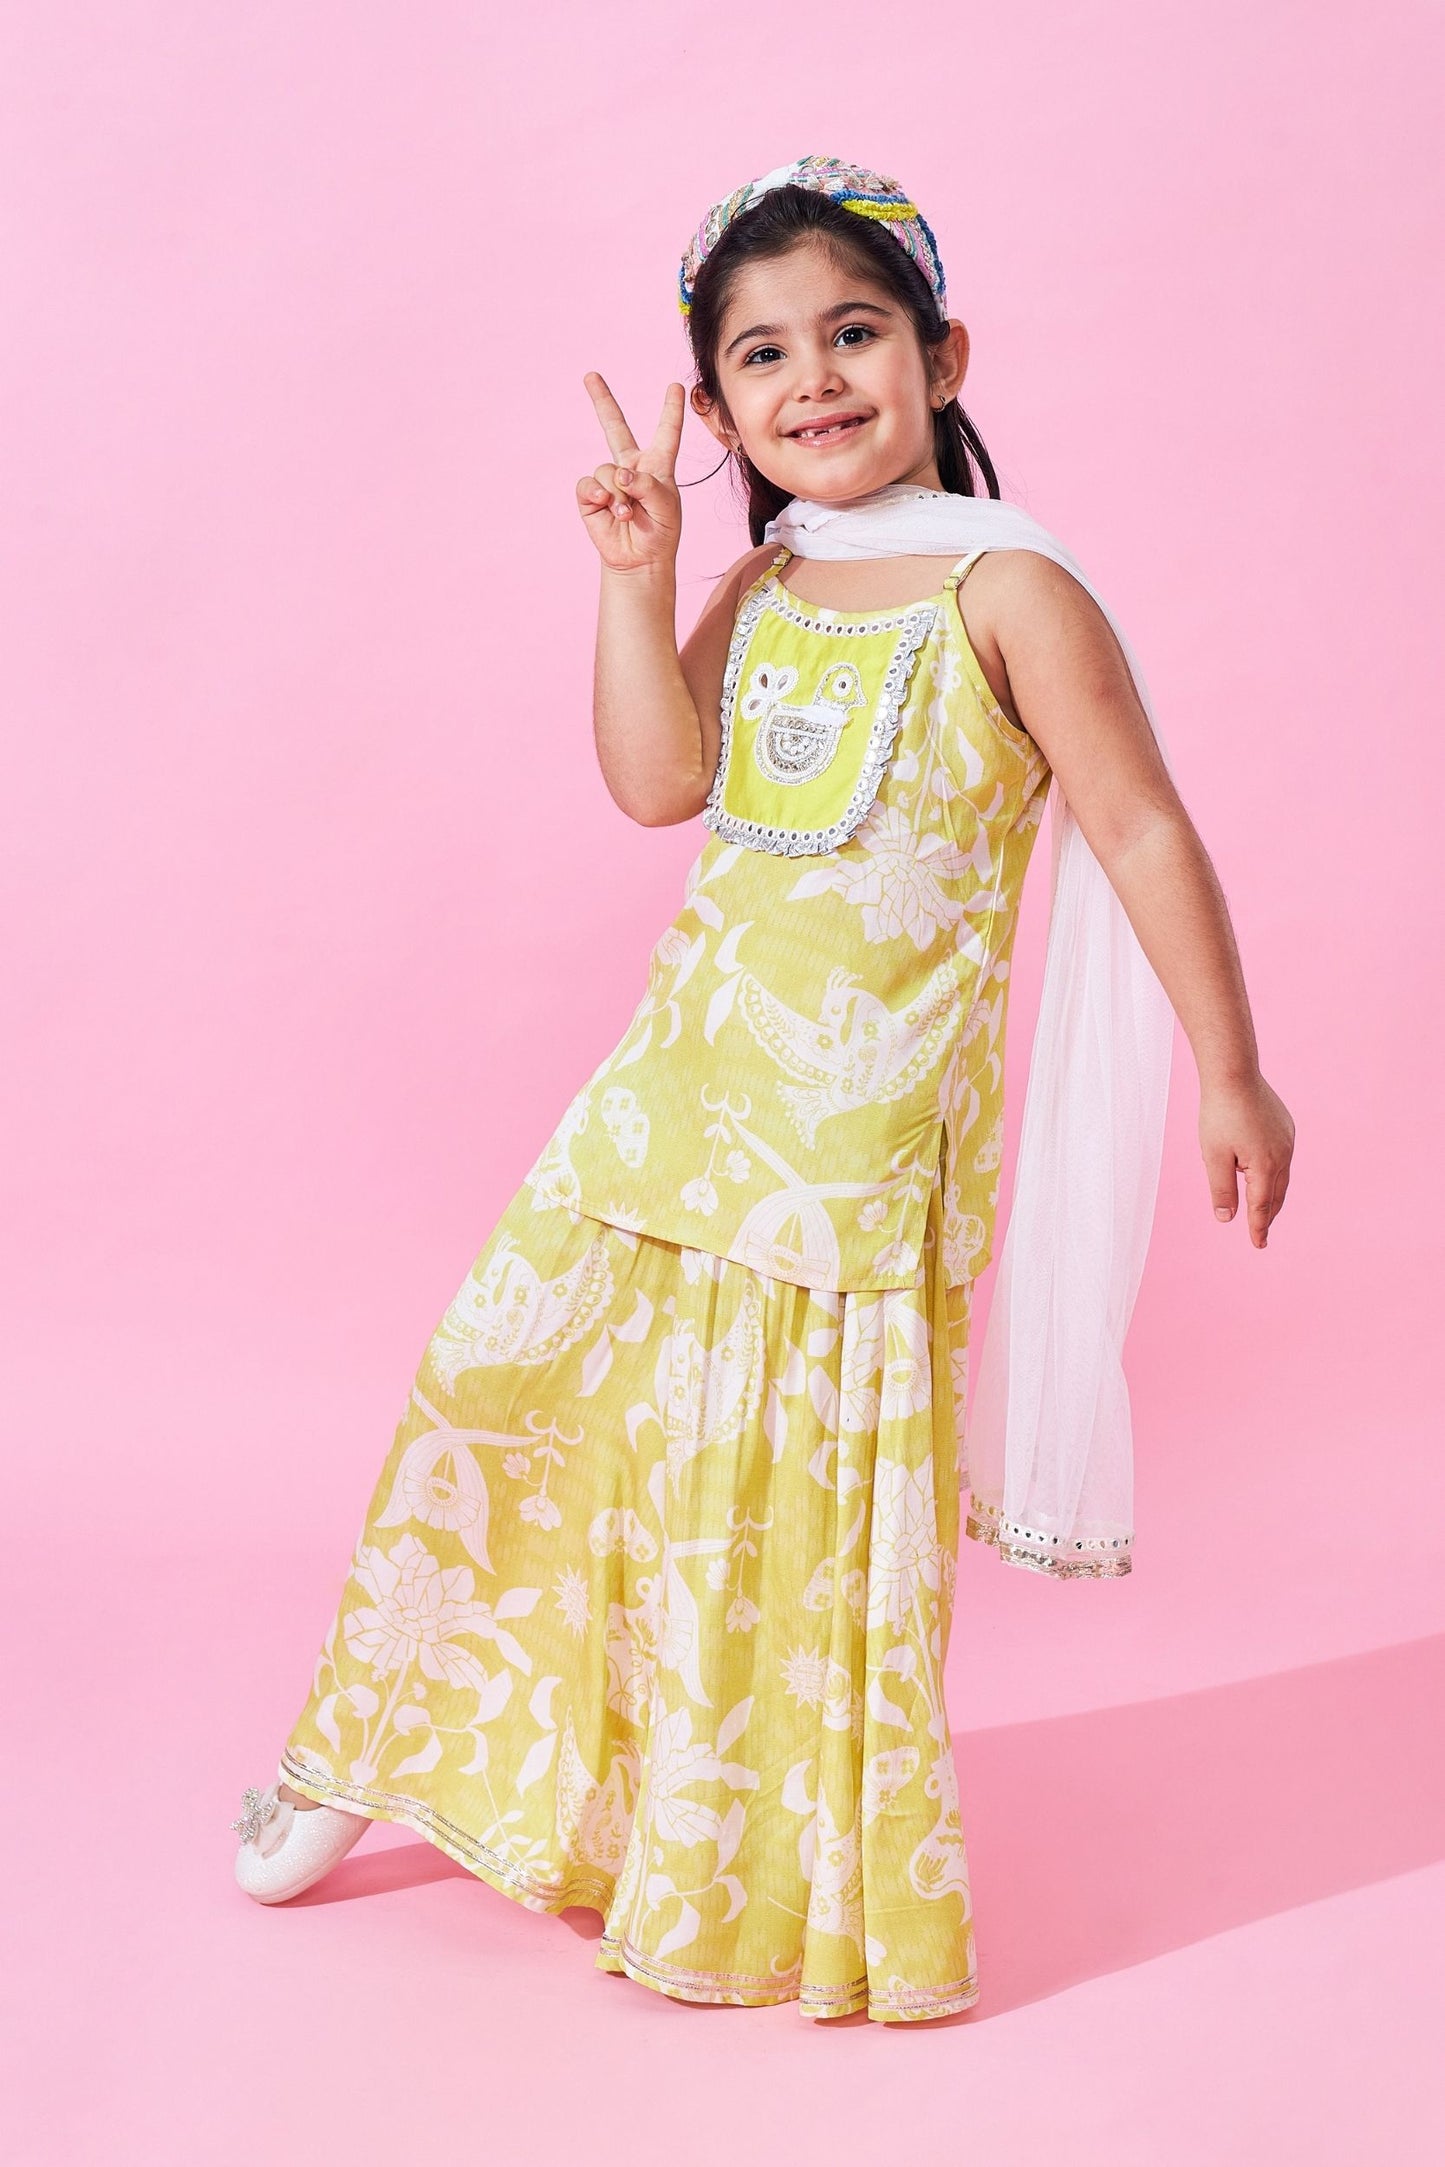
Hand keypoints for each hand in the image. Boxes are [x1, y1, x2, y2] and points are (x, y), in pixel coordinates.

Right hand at [577, 373, 683, 573]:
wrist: (640, 561)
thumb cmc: (659, 533)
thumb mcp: (666, 507)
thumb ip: (648, 484)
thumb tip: (620, 473)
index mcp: (657, 465)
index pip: (666, 432)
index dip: (671, 409)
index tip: (676, 386)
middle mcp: (631, 466)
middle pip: (615, 426)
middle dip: (602, 400)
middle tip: (590, 376)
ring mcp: (609, 480)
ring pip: (607, 468)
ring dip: (618, 492)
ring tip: (628, 513)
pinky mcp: (590, 496)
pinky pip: (588, 483)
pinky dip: (598, 494)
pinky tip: (607, 507)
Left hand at [1199, 1071, 1294, 1247]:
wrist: (1234, 1075)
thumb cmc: (1220, 1114)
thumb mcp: (1214, 1157)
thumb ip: (1222, 1190)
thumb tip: (1226, 1219)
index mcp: (1266, 1166)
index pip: (1261, 1206)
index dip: (1258, 1227)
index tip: (1258, 1245)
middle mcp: (1283, 1155)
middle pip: (1276, 1194)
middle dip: (1268, 1215)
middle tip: (1261, 1233)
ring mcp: (1287, 1140)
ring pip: (1282, 1177)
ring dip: (1272, 1194)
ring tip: (1264, 1209)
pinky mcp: (1286, 1127)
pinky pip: (1282, 1158)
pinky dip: (1274, 1172)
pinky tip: (1264, 1174)